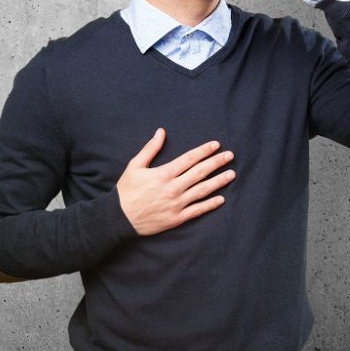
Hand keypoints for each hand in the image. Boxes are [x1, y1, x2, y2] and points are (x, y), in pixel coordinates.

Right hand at [116, 129, 235, 235]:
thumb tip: (161, 131)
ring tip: (231, 174)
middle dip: (217, 162)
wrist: (118, 218)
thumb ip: (150, 149)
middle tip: (230, 156)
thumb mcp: (135, 166)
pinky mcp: (176, 218)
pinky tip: (221, 199)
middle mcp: (173, 188)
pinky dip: (209, 205)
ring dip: (219, 181)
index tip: (216, 145)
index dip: (204, 151)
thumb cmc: (126, 191)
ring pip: (202, 190)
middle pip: (200, 172)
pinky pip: (197, 210)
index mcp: (164, 174)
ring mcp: (176, 204)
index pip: (189, 159)